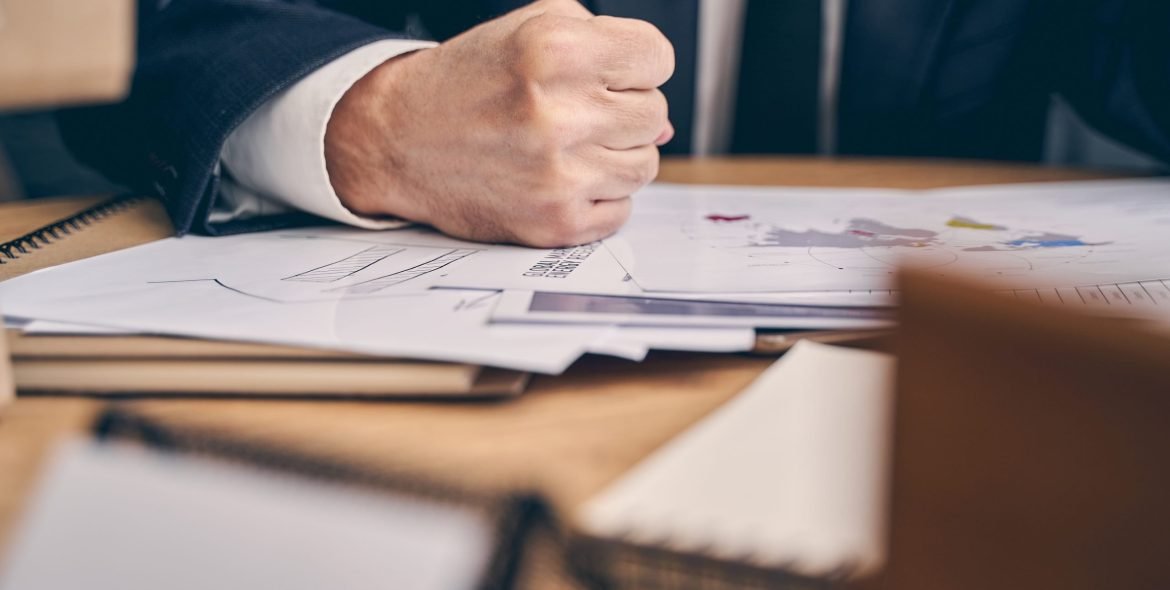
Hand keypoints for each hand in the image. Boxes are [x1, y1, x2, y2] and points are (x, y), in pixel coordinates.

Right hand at [324, 0, 674, 246]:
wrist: (399, 139)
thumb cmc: (466, 82)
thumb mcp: (531, 28)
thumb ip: (608, 49)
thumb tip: (665, 122)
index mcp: (555, 51)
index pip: (657, 58)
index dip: (636, 65)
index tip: (610, 74)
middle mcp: (558, 113)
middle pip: (655, 114)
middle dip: (622, 110)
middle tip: (575, 112)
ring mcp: (558, 175)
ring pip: (644, 165)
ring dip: (614, 154)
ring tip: (565, 145)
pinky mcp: (555, 222)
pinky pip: (621, 210)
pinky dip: (598, 196)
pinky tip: (558, 177)